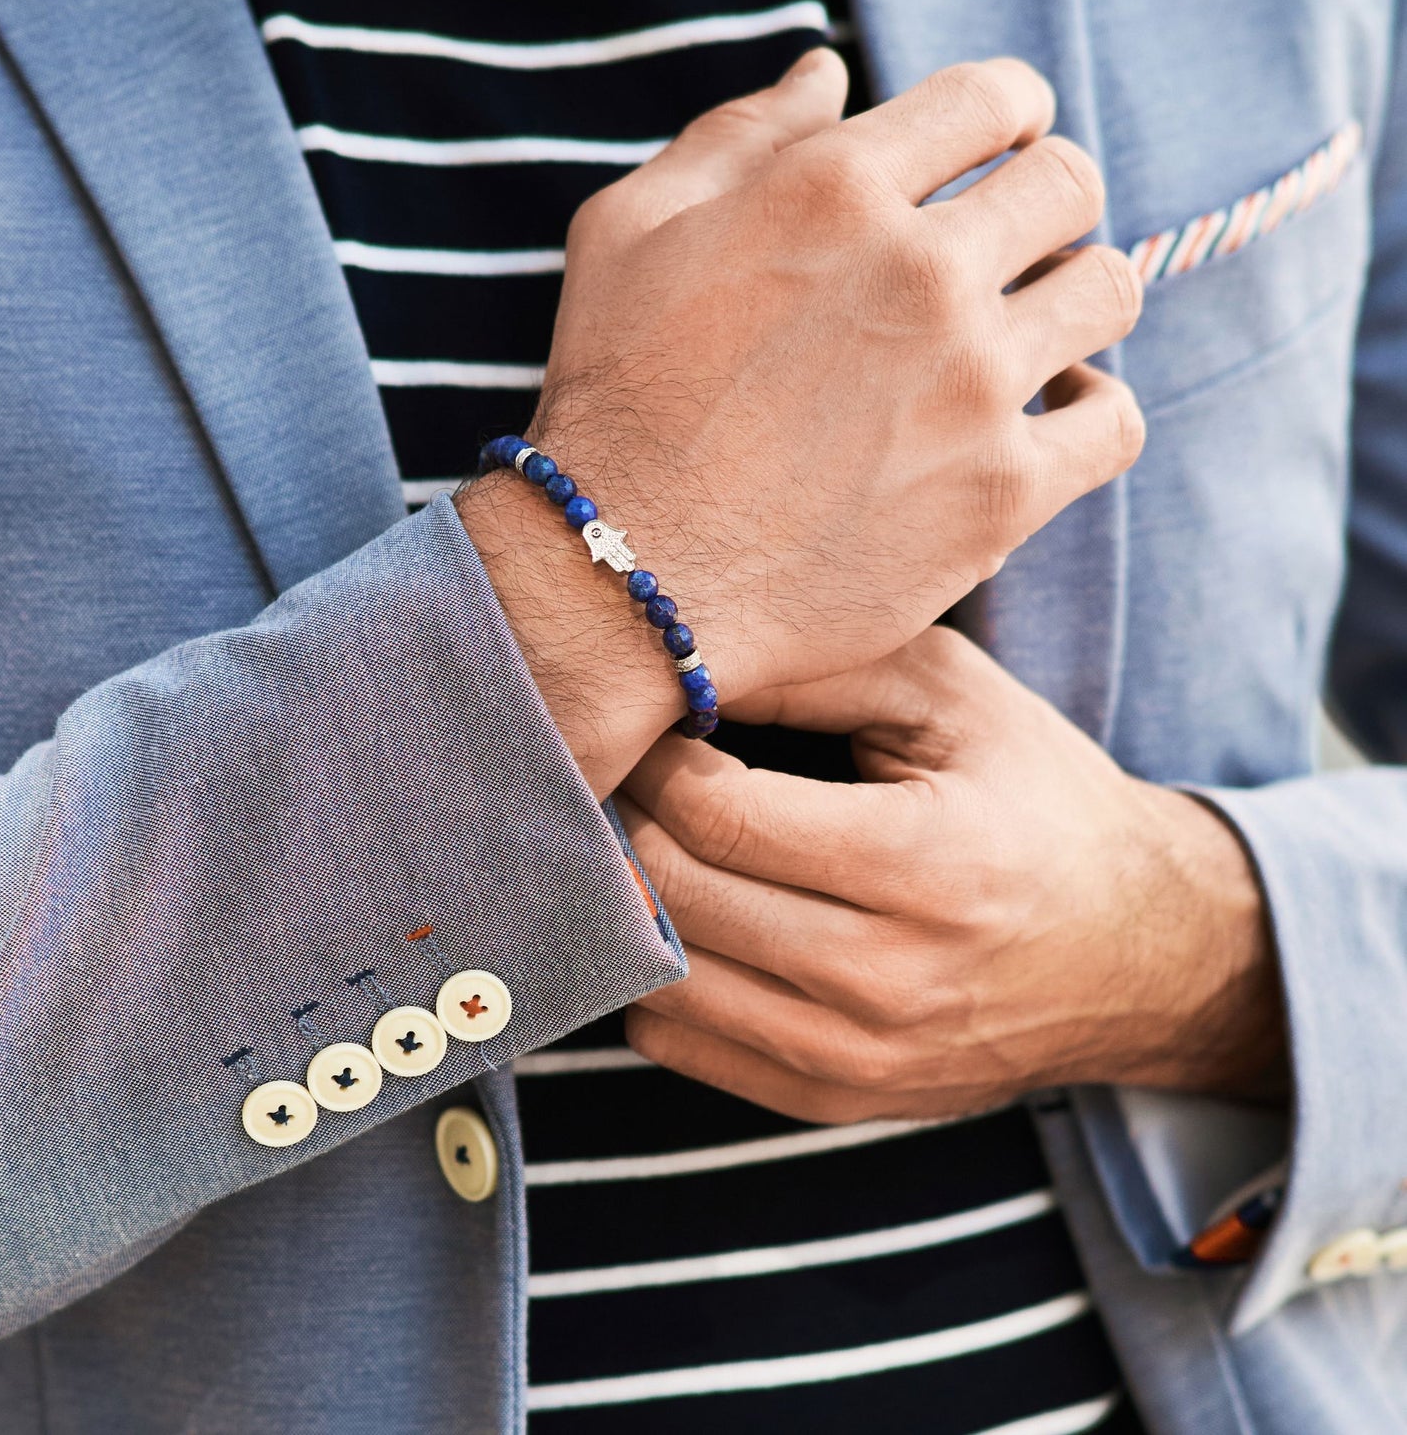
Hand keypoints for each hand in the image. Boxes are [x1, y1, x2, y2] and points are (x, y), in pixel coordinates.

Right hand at [458, 51, 1143, 791]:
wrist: (623, 576)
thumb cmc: (614, 403)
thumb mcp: (631, 233)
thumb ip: (734, 137)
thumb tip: (825, 73)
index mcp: (833, 189)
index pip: (992, 100)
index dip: (1010, 115)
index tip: (1003, 150)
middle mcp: (919, 273)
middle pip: (1067, 185)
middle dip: (1046, 200)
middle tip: (1014, 246)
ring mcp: (970, 386)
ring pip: (1107, 292)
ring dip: (1077, 297)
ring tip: (1033, 332)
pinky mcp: (998, 495)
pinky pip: (1113, 423)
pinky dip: (1093, 410)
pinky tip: (1053, 415)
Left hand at [617, 629, 1282, 1123]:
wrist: (1139, 950)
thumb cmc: (1040, 799)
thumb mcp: (953, 697)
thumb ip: (821, 670)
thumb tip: (688, 665)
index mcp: (926, 861)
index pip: (721, 818)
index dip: (658, 762)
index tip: (657, 727)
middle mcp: (888, 977)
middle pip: (676, 897)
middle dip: (627, 821)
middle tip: (630, 775)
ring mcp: (859, 1056)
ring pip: (665, 980)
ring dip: (632, 902)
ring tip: (652, 841)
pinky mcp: (839, 1100)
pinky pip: (683, 1046)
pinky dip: (661, 978)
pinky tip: (690, 921)